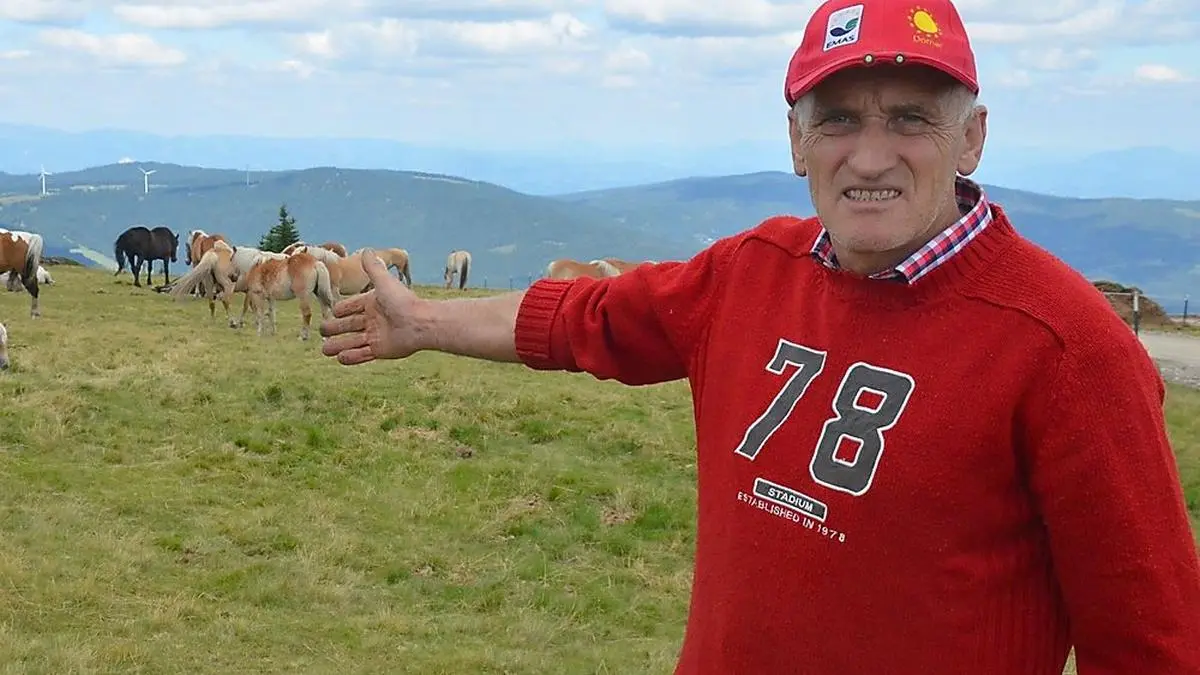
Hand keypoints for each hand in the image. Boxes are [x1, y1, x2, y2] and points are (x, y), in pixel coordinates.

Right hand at [320, 248, 425, 364]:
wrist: (420, 324)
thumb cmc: (403, 301)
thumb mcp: (384, 282)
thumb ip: (373, 268)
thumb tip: (366, 250)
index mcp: (373, 303)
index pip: (352, 307)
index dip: (342, 309)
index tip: (332, 312)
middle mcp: (373, 320)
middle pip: (349, 325)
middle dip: (334, 329)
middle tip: (322, 331)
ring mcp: (376, 336)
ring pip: (352, 341)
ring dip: (338, 346)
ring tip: (324, 350)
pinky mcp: (380, 350)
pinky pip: (362, 355)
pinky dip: (351, 357)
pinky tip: (339, 358)